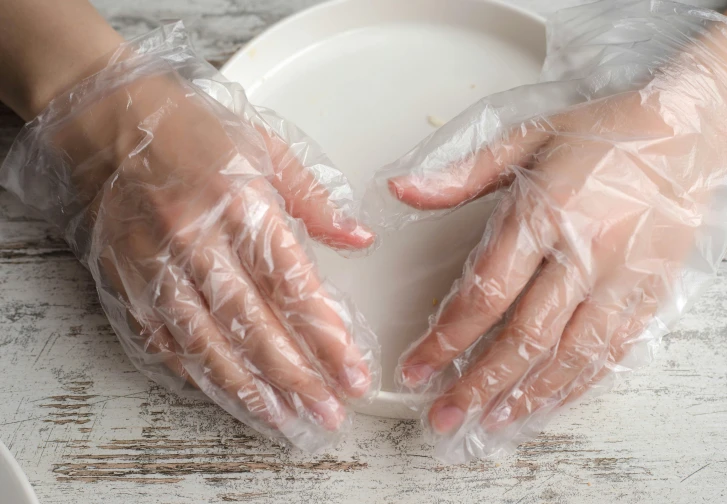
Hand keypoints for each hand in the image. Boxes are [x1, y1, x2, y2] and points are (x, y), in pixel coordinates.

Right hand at [1, 24, 379, 450]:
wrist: (109, 119)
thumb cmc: (192, 128)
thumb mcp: (267, 149)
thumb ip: (315, 199)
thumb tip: (358, 238)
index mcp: (241, 204)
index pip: (293, 285)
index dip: (326, 335)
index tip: (352, 370)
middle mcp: (198, 240)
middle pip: (254, 324)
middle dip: (296, 375)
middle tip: (328, 411)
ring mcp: (157, 264)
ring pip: (207, 341)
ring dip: (248, 386)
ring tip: (283, 418)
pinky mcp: (128, 278)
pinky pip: (161, 336)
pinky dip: (193, 369)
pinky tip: (223, 391)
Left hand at [369, 2, 726, 461]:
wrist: (687, 136)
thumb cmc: (603, 134)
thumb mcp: (527, 138)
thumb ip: (462, 173)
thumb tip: (401, 190)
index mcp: (547, 211)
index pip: (485, 292)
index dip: (446, 338)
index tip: (417, 368)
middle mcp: (585, 252)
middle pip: (524, 336)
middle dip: (478, 384)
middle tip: (444, 416)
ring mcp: (622, 278)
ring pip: (570, 355)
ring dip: (525, 395)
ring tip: (488, 422)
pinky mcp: (649, 294)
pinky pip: (610, 352)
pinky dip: (575, 384)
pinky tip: (546, 402)